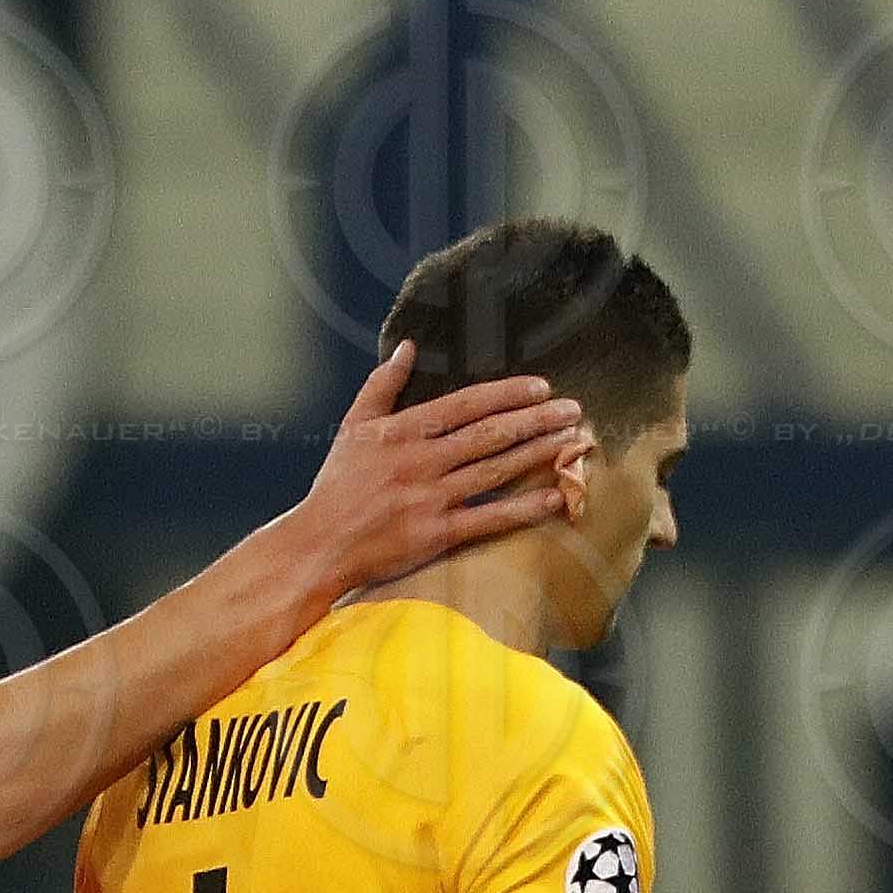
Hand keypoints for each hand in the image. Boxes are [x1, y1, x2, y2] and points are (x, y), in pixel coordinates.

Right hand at [288, 340, 589, 601]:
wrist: (318, 545)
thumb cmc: (336, 487)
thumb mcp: (353, 427)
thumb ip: (382, 386)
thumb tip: (406, 348)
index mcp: (403, 431)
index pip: (465, 405)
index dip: (507, 394)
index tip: (541, 387)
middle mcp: (422, 461)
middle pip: (490, 434)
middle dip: (536, 420)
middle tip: (573, 410)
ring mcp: (431, 499)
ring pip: (495, 470)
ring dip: (538, 454)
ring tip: (573, 442)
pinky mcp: (436, 535)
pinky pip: (488, 519)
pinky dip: (523, 508)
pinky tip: (553, 497)